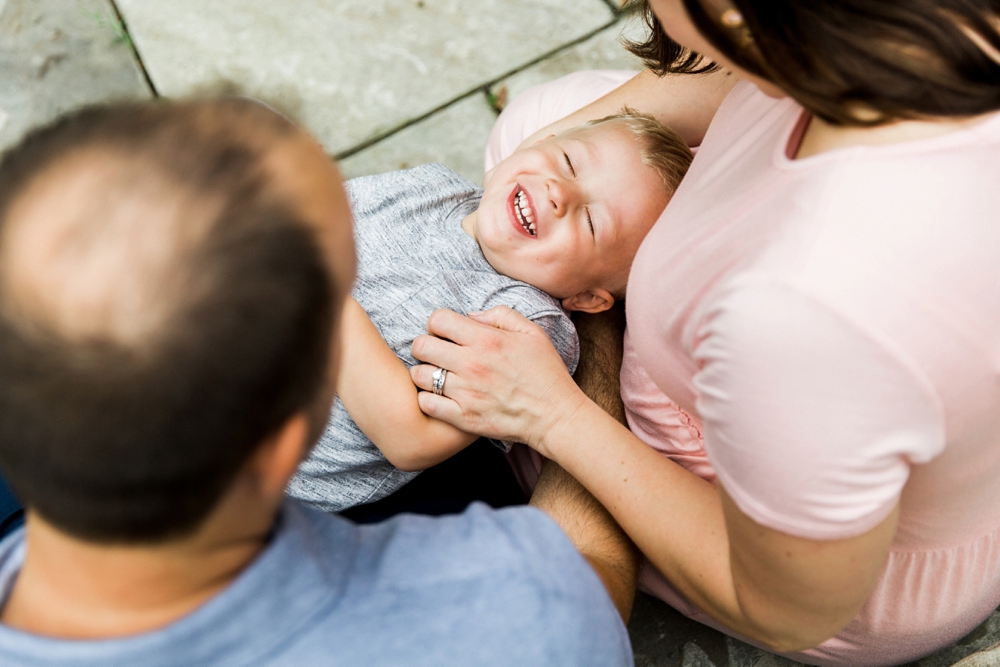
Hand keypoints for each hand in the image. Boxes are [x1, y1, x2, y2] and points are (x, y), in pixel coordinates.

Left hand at [410, 306, 587, 454]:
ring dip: (424, 372)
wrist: (556, 416)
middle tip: (438, 353)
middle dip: (426, 345)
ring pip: (419, 375)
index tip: (447, 333)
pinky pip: (426, 404)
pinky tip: (440, 397)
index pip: (438, 320)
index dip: (439, 323)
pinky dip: (427, 399)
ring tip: (437, 375)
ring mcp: (465, 393)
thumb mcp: (532, 333)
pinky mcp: (463, 418)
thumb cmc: (547, 373)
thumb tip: (470, 316)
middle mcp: (472, 364)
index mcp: (487, 340)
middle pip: (421, 345)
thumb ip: (500, 315)